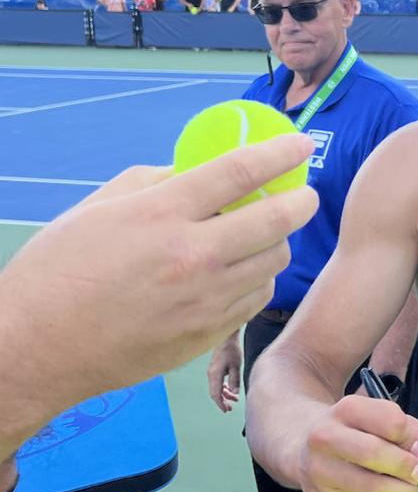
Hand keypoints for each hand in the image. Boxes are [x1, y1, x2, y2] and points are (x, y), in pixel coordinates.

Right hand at [0, 134, 316, 412]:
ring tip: (264, 235)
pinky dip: (259, 279)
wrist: (38, 348)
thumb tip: (199, 170)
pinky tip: (243, 272)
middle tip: (304, 195)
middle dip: (301, 201)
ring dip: (277, 242)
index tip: (302, 142)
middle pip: (277, 220)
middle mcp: (192, 255)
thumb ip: (157, 182)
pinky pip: (255, 298)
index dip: (280, 152)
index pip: (240, 171)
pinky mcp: (207, 333)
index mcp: (161, 213)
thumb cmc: (59, 270)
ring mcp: (204, 299)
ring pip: (273, 262)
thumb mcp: (99, 207)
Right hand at [207, 331, 242, 411]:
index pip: (215, 394)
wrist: (226, 338)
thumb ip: (235, 380)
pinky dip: (224, 388)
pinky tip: (231, 390)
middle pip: (215, 392)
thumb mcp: (236, 366)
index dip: (220, 403)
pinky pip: (217, 382)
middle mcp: (211, 375)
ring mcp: (211, 372)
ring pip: (216, 388)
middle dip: (222, 401)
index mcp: (214, 375)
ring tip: (235, 400)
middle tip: (230, 409)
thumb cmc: (232, 351)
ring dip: (225, 394)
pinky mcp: (214, 369)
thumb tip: (235, 394)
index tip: (225, 410)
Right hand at [298, 395, 417, 491]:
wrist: (304, 443)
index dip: (414, 438)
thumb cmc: (361, 430)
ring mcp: (319, 469)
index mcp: (348, 408)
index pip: (391, 421)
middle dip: (406, 468)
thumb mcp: (391, 420)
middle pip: (374, 453)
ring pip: (368, 488)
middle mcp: (326, 436)